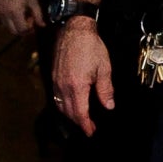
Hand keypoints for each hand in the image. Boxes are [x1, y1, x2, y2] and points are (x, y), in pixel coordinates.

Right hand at [0, 0, 43, 38]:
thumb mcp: (33, 2)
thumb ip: (38, 15)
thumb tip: (43, 25)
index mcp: (15, 12)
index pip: (22, 29)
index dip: (29, 29)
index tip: (33, 22)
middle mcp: (5, 14)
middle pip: (14, 31)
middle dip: (23, 29)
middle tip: (28, 20)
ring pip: (8, 27)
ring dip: (16, 25)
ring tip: (22, 14)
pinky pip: (3, 20)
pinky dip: (11, 20)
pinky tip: (16, 11)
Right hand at [51, 20, 114, 134]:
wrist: (74, 29)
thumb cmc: (91, 47)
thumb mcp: (104, 68)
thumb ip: (105, 90)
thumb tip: (109, 106)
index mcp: (77, 86)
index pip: (80, 113)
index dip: (85, 125)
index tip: (91, 132)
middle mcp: (63, 86)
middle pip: (69, 112)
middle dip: (79, 122)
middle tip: (89, 127)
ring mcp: (56, 81)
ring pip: (60, 105)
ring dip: (70, 115)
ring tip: (81, 118)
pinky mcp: (53, 76)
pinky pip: (56, 96)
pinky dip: (63, 105)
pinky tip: (71, 104)